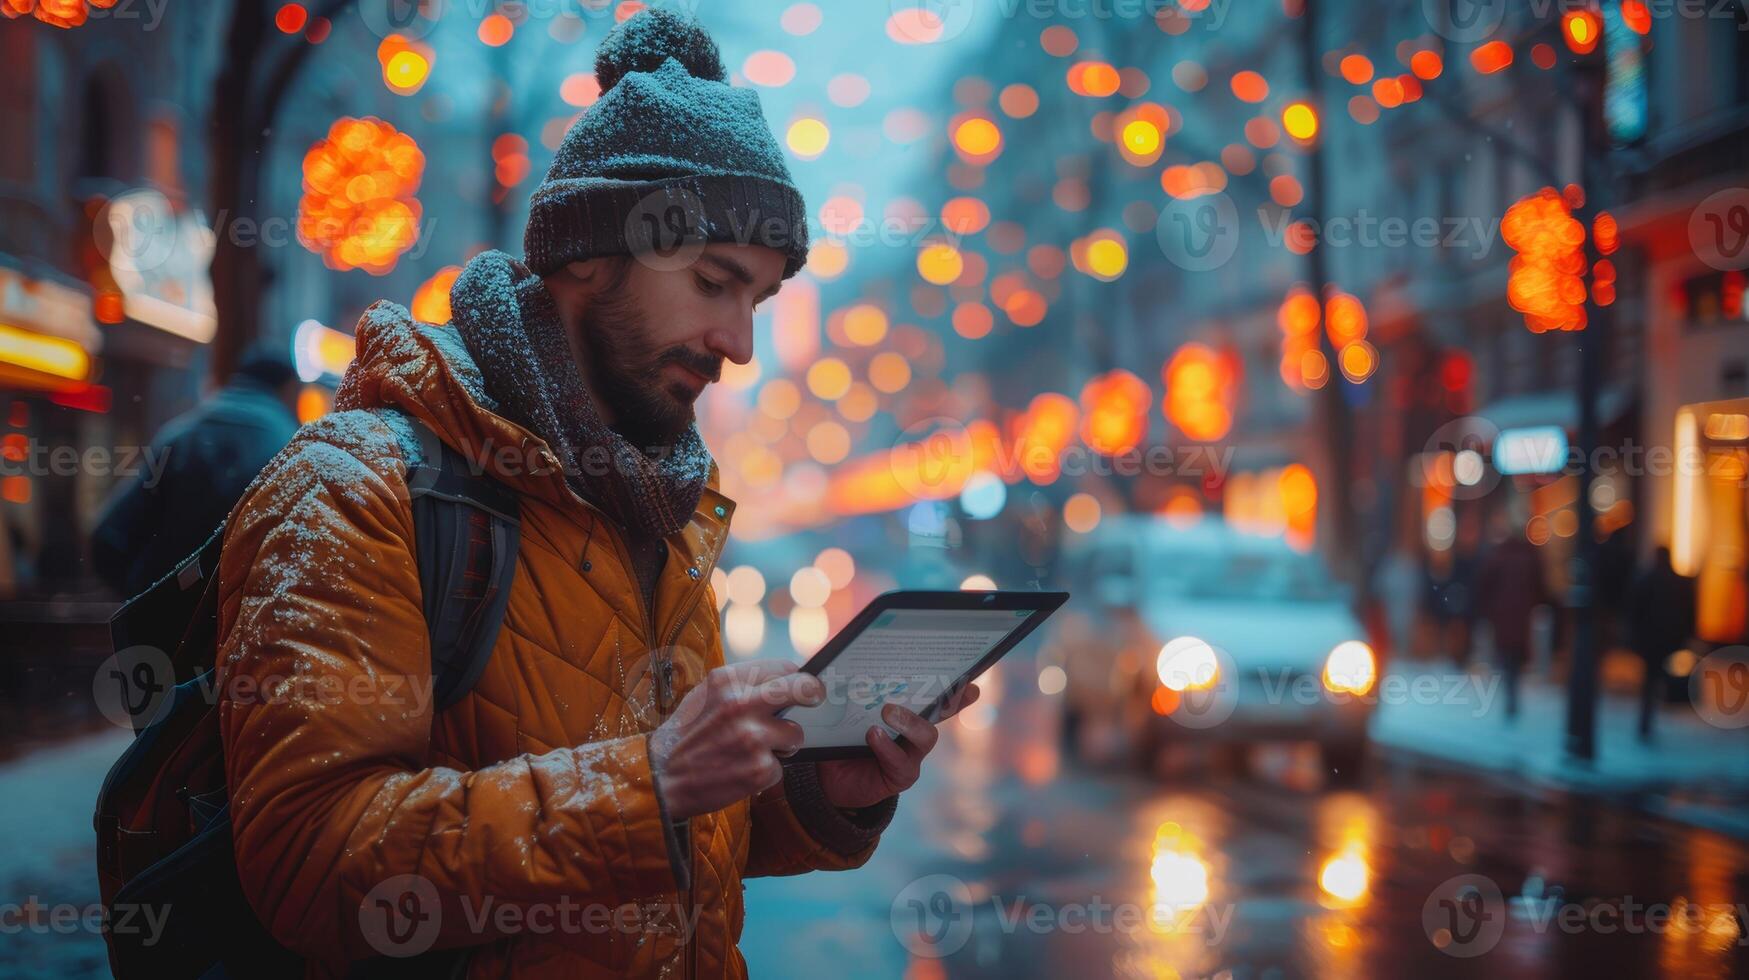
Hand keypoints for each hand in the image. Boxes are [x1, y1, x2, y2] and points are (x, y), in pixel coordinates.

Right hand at [649, 659, 821, 820]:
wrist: (660, 777)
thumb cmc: (686, 735)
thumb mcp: (705, 695)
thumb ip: (740, 685)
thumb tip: (782, 676)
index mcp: (727, 681)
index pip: (783, 668)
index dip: (796, 678)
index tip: (801, 684)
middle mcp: (741, 704)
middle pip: (804, 689)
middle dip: (813, 694)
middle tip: (814, 699)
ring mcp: (752, 738)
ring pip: (795, 734)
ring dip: (782, 744)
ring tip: (754, 749)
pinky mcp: (759, 769)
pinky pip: (781, 766)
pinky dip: (765, 771)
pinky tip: (742, 770)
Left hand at [815, 682, 981, 808]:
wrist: (823, 779)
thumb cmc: (836, 736)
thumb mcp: (834, 710)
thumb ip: (838, 689)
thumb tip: (825, 672)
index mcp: (904, 710)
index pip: (934, 697)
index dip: (955, 690)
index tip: (970, 682)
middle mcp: (913, 732)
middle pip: (939, 713)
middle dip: (944, 699)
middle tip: (931, 683)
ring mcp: (910, 755)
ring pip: (925, 737)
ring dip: (908, 721)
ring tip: (886, 711)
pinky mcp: (900, 775)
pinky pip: (901, 762)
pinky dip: (887, 747)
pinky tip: (873, 736)